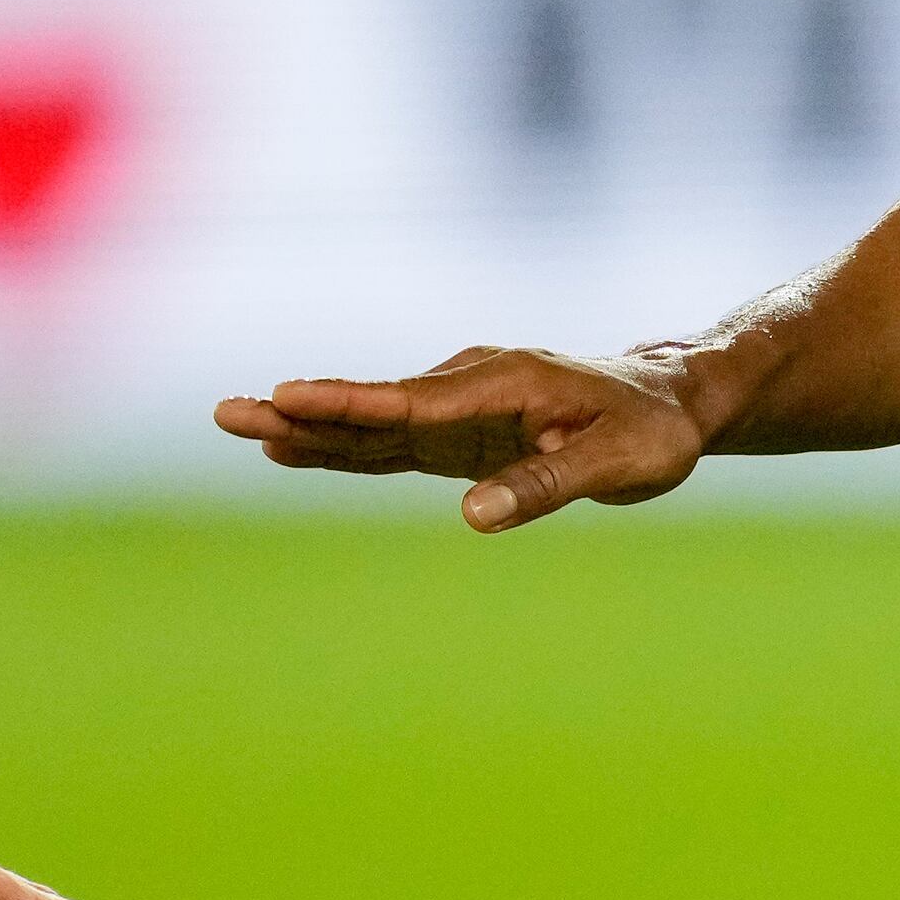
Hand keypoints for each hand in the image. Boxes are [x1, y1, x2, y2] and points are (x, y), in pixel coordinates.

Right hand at [213, 344, 711, 531]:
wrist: (673, 401)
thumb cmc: (652, 431)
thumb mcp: (619, 463)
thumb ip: (546, 484)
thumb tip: (473, 516)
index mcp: (502, 383)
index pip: (408, 402)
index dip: (345, 405)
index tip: (286, 399)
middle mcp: (468, 386)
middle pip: (371, 407)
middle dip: (298, 412)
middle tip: (226, 412)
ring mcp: (458, 408)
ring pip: (371, 423)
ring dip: (307, 427)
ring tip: (239, 425)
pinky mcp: (458, 435)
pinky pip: (389, 440)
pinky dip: (341, 445)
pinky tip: (292, 449)